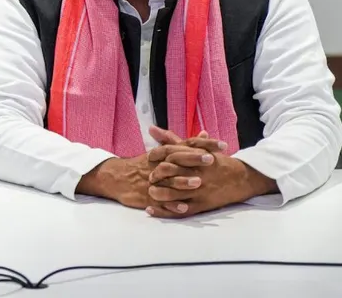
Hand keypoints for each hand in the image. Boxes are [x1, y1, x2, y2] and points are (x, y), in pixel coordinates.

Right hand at [77, 126, 222, 209]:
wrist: (117, 177)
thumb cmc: (144, 165)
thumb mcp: (163, 151)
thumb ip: (185, 144)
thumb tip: (205, 134)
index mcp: (165, 153)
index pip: (186, 144)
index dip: (205, 145)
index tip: (224, 146)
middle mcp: (160, 164)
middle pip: (177, 158)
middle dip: (193, 158)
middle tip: (211, 160)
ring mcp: (154, 180)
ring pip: (168, 180)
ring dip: (182, 181)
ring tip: (198, 183)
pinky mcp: (148, 195)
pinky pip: (160, 201)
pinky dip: (171, 204)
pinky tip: (184, 207)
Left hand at [144, 127, 272, 217]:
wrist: (242, 178)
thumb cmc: (214, 162)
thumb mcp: (195, 148)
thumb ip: (172, 140)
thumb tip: (151, 129)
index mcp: (194, 157)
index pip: (169, 154)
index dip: (155, 156)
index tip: (148, 159)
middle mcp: (196, 172)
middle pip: (169, 172)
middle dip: (156, 175)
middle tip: (149, 177)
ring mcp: (199, 190)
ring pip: (173, 193)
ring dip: (157, 193)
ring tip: (150, 193)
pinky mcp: (202, 205)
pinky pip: (180, 210)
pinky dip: (164, 211)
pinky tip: (151, 210)